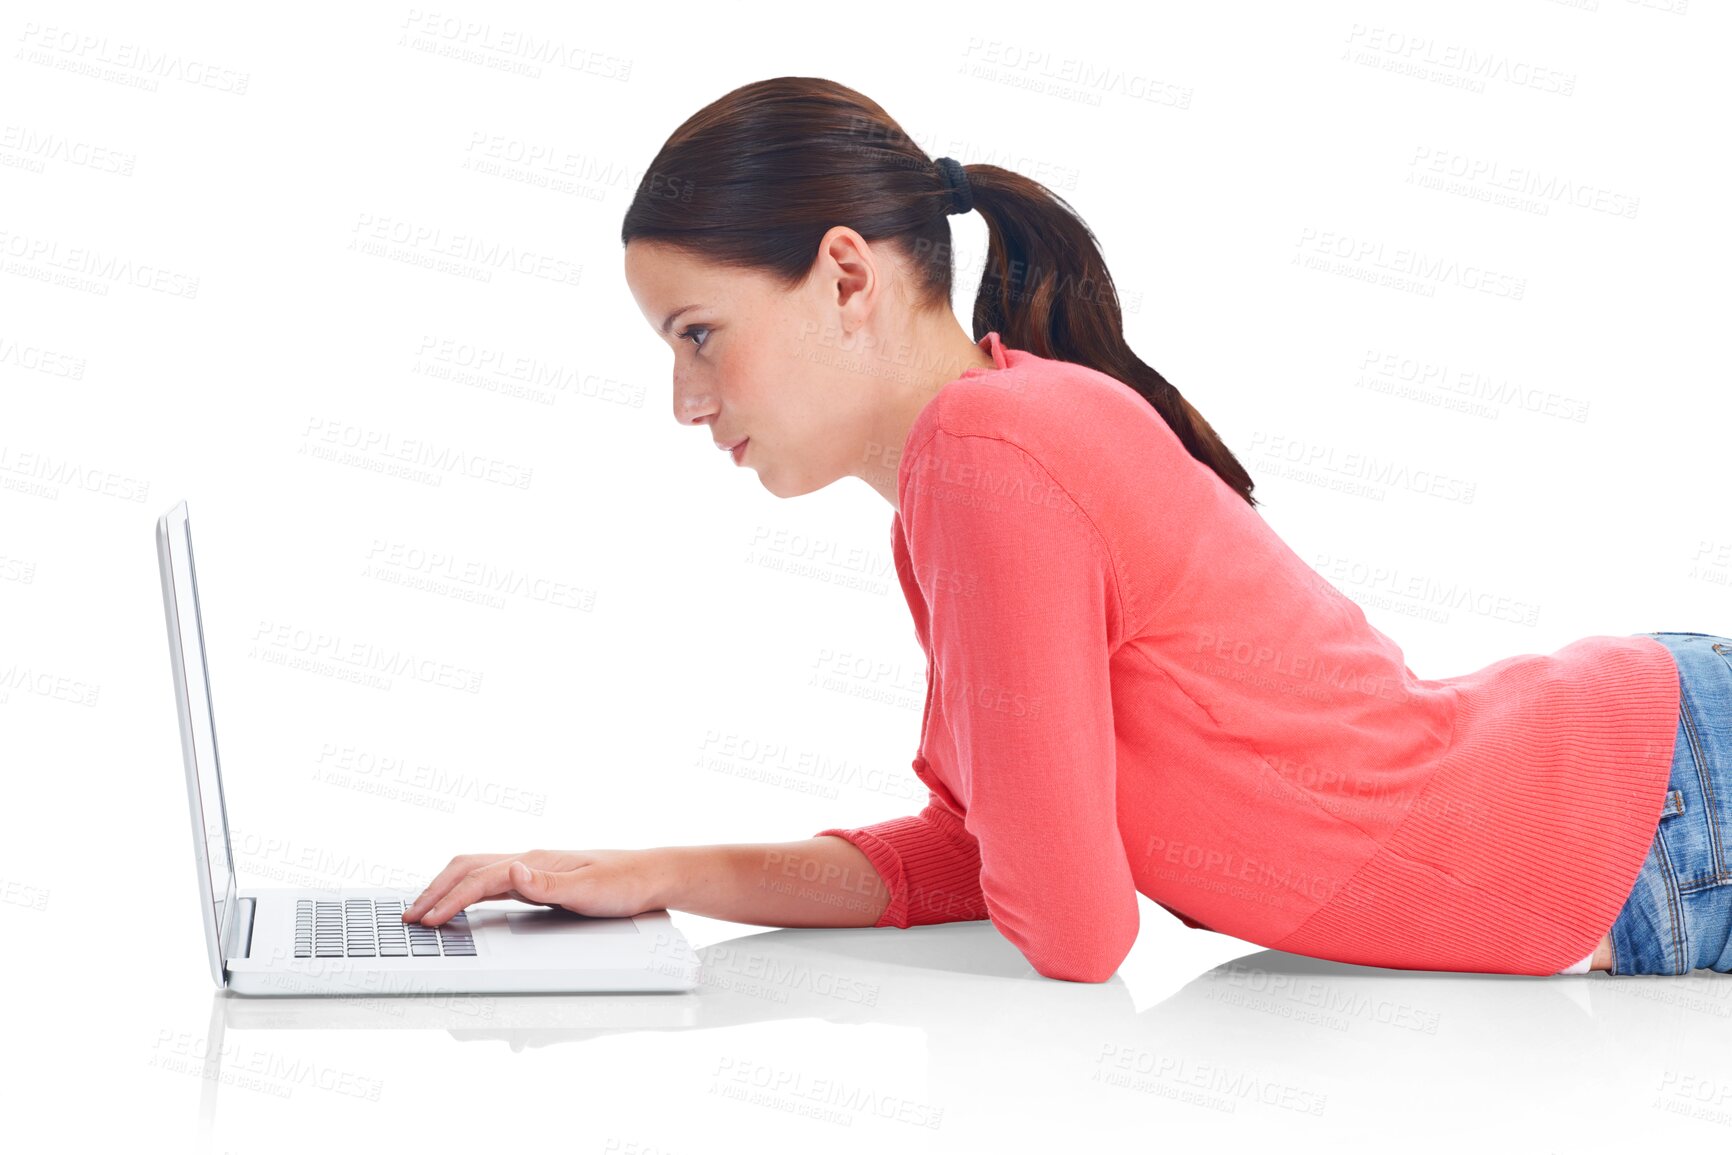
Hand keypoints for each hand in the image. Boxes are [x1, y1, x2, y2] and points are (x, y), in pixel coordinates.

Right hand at [402, 848, 671, 926]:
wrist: (653, 876)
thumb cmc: (626, 883)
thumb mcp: (589, 889)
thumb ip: (547, 883)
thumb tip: (510, 870)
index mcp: (536, 861)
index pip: (481, 879)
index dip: (450, 901)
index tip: (426, 922)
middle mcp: (529, 860)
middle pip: (468, 868)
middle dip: (435, 891)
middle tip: (408, 917)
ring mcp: (533, 868)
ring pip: (476, 871)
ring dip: (446, 888)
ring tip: (423, 910)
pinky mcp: (539, 879)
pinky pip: (491, 881)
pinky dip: (466, 891)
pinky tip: (462, 904)